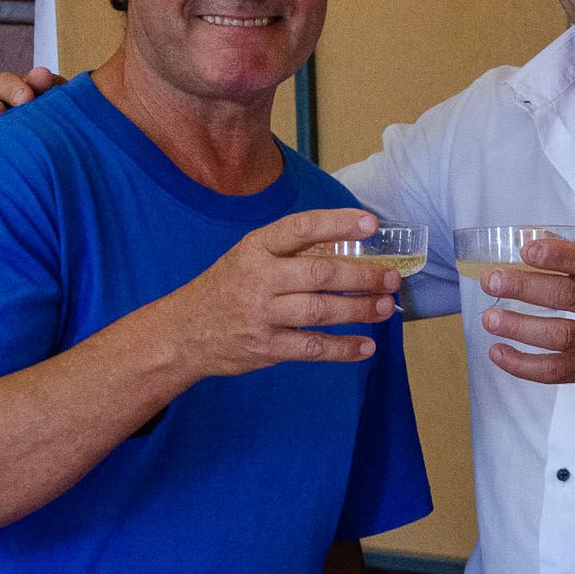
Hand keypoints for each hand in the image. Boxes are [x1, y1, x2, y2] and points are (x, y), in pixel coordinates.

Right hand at [163, 209, 399, 375]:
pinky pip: (312, 348)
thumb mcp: (247, 257)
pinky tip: (366, 346)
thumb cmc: (226, 288)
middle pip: (319, 274)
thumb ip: (289, 252)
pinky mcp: (266, 347)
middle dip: (362, 275)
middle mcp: (259, 278)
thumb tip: (347, 247)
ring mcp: (262, 315)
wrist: (183, 332)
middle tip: (391, 277)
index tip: (370, 223)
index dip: (338, 224)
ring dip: (358, 309)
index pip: (301, 229)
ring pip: (320, 311)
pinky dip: (343, 349)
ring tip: (384, 307)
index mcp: (256, 248)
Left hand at [477, 237, 574, 403]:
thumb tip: (530, 239)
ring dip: (519, 327)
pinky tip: (498, 352)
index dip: (558, 255)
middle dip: (525, 288)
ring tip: (489, 318)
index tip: (526, 250)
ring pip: (560, 336)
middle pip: (570, 298)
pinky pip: (555, 371)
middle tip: (492, 281)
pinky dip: (523, 364)